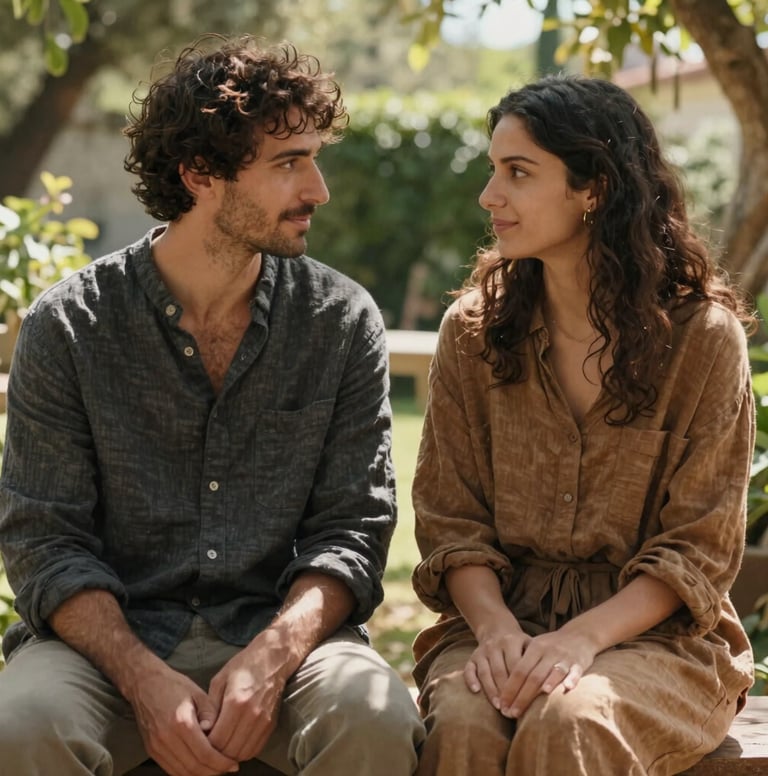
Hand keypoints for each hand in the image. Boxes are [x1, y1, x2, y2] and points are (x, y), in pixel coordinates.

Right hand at [130, 664, 239, 775]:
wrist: (145, 684)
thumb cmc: (174, 685)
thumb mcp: (198, 693)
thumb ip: (210, 713)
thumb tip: (218, 731)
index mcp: (181, 722)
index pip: (204, 753)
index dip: (221, 762)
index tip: (233, 764)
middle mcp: (167, 738)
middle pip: (194, 768)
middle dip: (213, 772)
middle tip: (227, 769)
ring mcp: (157, 746)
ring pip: (182, 773)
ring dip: (200, 775)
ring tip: (215, 769)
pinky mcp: (152, 750)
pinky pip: (171, 770)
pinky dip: (186, 773)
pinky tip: (199, 768)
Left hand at [206, 629, 291, 761]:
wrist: (273, 659)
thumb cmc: (243, 666)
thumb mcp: (219, 681)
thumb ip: (211, 707)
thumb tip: (203, 730)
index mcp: (236, 702)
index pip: (217, 739)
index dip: (205, 746)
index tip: (199, 742)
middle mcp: (252, 715)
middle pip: (229, 751)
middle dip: (216, 754)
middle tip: (207, 748)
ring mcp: (264, 721)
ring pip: (242, 754)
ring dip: (229, 756)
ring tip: (220, 748)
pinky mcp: (271, 725)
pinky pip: (254, 750)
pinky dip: (242, 752)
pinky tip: (234, 744)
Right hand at [464, 625, 529, 710]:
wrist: (497, 629)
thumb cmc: (519, 645)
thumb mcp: (529, 645)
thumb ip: (537, 662)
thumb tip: (547, 686)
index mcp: (512, 641)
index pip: (516, 666)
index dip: (520, 685)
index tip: (525, 702)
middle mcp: (495, 645)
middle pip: (500, 671)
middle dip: (506, 692)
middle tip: (511, 711)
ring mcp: (482, 651)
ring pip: (485, 672)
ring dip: (491, 690)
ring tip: (498, 707)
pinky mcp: (473, 656)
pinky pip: (469, 669)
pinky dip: (471, 680)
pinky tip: (476, 691)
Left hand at [497, 629, 596, 718]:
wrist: (578, 634)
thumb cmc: (551, 647)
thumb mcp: (535, 650)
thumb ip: (523, 666)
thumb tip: (505, 690)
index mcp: (534, 648)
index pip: (519, 670)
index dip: (509, 688)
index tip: (502, 705)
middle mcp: (548, 652)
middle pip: (533, 676)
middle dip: (522, 697)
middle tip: (511, 714)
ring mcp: (564, 657)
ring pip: (553, 673)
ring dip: (545, 686)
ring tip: (537, 703)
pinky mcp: (579, 662)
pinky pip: (575, 671)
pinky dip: (571, 679)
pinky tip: (568, 688)